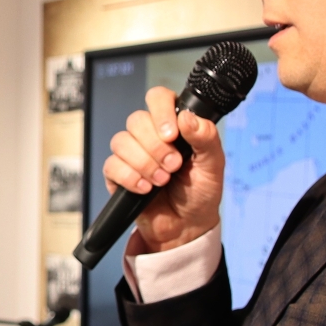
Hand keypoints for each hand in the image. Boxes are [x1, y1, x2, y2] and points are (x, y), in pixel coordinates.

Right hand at [100, 86, 225, 252]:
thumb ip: (206, 137)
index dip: (160, 111)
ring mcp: (132, 154)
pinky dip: (131, 178)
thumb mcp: (213, 165)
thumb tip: (187, 117)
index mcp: (173, 125)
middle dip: (155, 147)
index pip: (158, 98)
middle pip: (136, 120)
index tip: (171, 134)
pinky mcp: (117, 174)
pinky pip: (112, 166)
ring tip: (162, 181)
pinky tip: (146, 189)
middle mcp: (150, 135)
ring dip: (144, 164)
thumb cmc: (200, 193)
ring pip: (121, 142)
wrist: (186, 227)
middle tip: (173, 166)